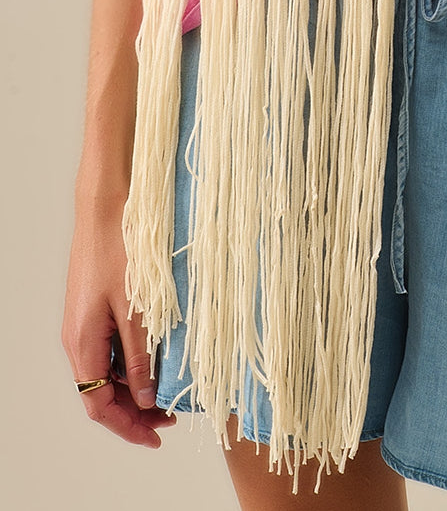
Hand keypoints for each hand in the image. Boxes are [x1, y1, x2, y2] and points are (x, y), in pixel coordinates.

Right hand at [62, 202, 175, 447]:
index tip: (157, 437)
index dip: (127, 427)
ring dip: (134, 386)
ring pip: (106, 371)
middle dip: (135, 411)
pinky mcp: (93, 310)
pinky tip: (156, 357)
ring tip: (169, 390)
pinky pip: (109, 349)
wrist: (105, 208)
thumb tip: (145, 398)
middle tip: (172, 417)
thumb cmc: (120, 250)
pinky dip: (131, 362)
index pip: (99, 405)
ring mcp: (84, 324)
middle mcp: (77, 339)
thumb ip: (140, 355)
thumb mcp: (137, 308)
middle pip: (101, 393)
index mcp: (83, 343)